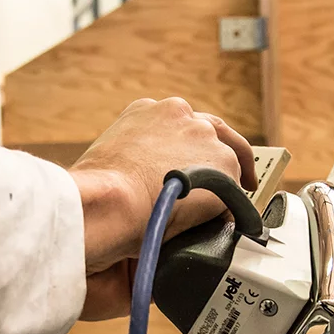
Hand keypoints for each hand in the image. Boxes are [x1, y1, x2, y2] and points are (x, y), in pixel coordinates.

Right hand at [71, 97, 255, 318]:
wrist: (109, 203)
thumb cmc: (98, 195)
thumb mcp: (111, 162)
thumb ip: (132, 163)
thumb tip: (137, 185)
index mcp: (146, 110)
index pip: (179, 123)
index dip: (189, 145)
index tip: (195, 158)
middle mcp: (178, 113)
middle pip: (212, 129)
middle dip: (221, 153)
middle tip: (232, 175)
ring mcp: (203, 135)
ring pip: (227, 157)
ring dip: (228, 179)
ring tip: (235, 201)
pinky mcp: (223, 163)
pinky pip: (235, 188)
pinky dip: (233, 206)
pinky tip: (231, 222)